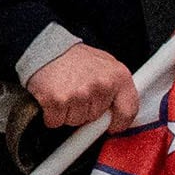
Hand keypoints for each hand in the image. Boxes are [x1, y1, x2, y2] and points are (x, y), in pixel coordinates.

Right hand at [25, 44, 140, 131]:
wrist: (46, 49)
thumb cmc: (74, 58)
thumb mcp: (104, 65)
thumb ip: (115, 88)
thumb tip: (117, 112)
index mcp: (118, 76)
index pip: (128, 111)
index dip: (119, 122)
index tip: (112, 126)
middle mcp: (101, 85)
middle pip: (96, 118)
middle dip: (85, 111)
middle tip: (77, 93)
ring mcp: (79, 94)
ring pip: (75, 121)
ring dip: (67, 112)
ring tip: (64, 91)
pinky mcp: (57, 101)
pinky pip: (56, 121)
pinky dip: (51, 114)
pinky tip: (52, 97)